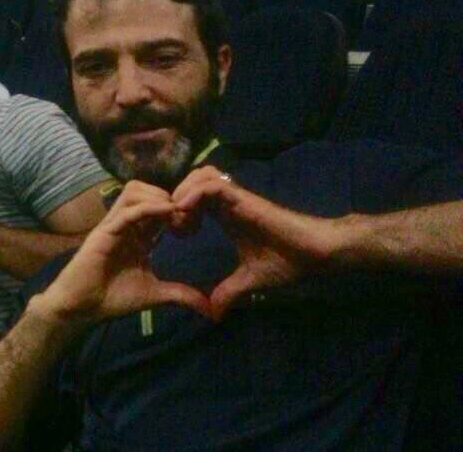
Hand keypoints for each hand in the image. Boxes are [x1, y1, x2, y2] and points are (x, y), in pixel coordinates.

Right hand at [33, 180, 211, 328]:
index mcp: (137, 235)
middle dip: (169, 196)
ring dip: (158, 196)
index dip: (177, 209)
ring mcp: (113, 225)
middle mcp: (125, 224)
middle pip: (145, 189)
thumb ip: (180, 294)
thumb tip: (208, 308)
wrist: (82, 309)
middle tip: (187, 215)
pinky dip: (149, 207)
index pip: (157, 207)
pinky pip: (127, 210)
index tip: (195, 223)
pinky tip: (167, 213)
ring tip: (175, 213)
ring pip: (134, 191)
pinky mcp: (105, 231)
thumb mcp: (154, 294)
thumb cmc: (112, 299)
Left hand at [172, 166, 330, 320]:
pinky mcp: (244, 197)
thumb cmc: (288, 262)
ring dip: (182, 194)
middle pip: (190, 182)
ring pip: (198, 177)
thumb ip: (229, 292)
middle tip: (173, 227)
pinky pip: (210, 184)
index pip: (192, 199)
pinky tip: (189, 217)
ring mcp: (235, 197)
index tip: (174, 236)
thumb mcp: (249, 280)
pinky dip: (193, 195)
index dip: (176, 212)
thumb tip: (214, 313)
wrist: (315, 254)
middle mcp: (227, 202)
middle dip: (174, 200)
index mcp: (226, 215)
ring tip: (182, 223)